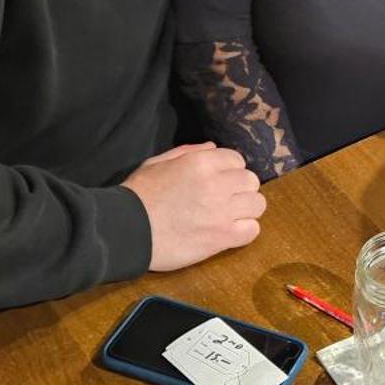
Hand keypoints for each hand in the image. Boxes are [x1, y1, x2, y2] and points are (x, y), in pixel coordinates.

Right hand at [123, 143, 265, 270]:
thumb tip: (213, 148)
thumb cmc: (138, 195)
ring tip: (229, 216)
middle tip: (225, 200)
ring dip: (246, 210)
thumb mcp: (157, 163)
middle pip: (251, 181)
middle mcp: (217, 183)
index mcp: (202, 162)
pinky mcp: (222, 237)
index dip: (229, 171)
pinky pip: (252, 230)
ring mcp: (222, 211)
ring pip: (257, 204)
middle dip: (240, 189)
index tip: (219, 182)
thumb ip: (188, 153)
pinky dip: (244, 231)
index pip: (237, 160)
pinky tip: (229, 232)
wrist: (127, 230)